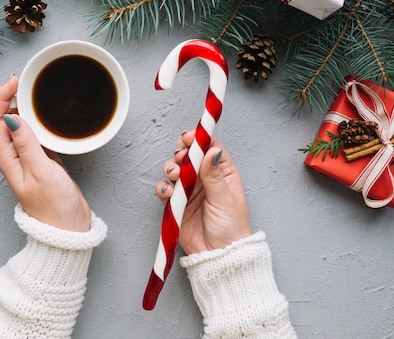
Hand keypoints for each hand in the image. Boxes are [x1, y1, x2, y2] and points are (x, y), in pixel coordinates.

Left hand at [0, 75, 91, 231]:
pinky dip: (36, 119)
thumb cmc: (54, 206)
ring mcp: (26, 158)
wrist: (67, 229)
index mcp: (7, 158)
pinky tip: (46, 114)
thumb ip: (27, 143)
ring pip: (17, 125)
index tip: (15, 82)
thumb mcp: (40, 171)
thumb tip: (11, 115)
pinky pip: (33, 134)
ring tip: (34, 90)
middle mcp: (12, 156)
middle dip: (8, 96)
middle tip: (25, 80)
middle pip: (1, 119)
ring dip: (21, 105)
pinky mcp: (41, 160)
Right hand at [155, 131, 250, 254]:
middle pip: (188, 155)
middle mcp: (204, 178)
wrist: (218, 256)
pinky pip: (164, 190)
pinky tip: (168, 192)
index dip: (198, 140)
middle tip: (181, 159)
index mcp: (222, 173)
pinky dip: (163, 188)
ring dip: (171, 169)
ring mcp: (189, 190)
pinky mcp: (176, 203)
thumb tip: (210, 150)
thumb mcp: (225, 199)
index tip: (189, 138)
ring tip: (174, 176)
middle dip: (181, 153)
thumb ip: (213, 175)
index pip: (209, 148)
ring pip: (174, 170)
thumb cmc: (231, 228)